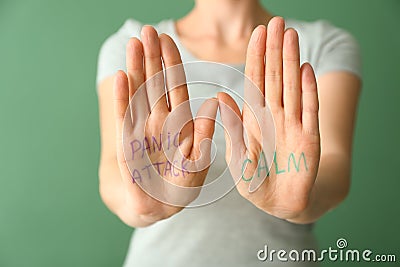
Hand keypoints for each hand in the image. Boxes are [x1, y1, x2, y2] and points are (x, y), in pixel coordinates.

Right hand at [113, 26, 217, 222]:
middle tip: (146, 31)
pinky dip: (123, 99)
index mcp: (178, 122)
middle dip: (151, 58)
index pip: (174, 85)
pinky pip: (125, 119)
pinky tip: (121, 77)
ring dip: (136, 70)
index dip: (170, 63)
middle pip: (154, 83)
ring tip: (133, 44)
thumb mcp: (199, 159)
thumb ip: (205, 132)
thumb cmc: (182, 184)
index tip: (167, 39)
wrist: (160, 206)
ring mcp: (141, 130)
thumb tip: (215, 101)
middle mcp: (158, 121)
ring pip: (139, 94)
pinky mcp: (127, 145)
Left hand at [218, 17, 320, 220]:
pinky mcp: (309, 139)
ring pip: (291, 87)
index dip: (256, 58)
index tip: (257, 33)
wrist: (277, 202)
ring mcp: (293, 125)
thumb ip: (232, 126)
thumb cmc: (254, 179)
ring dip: (291, 62)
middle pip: (274, 78)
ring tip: (291, 37)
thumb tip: (220, 96)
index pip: (255, 81)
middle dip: (275, 51)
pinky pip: (308, 112)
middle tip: (278, 22)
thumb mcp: (238, 153)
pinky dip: (308, 91)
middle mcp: (274, 116)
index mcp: (254, 118)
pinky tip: (306, 70)